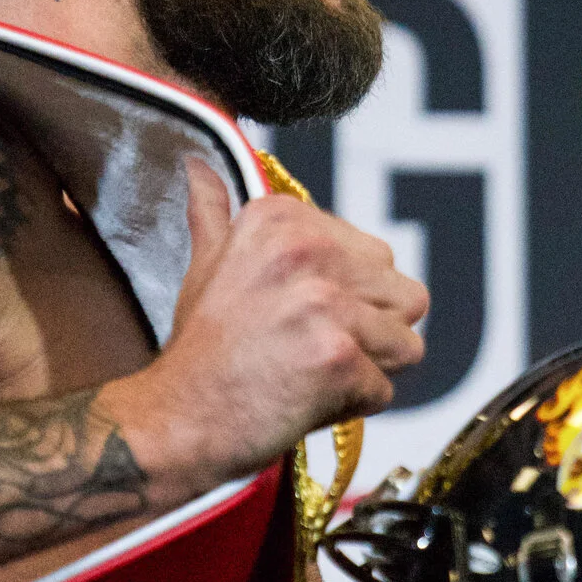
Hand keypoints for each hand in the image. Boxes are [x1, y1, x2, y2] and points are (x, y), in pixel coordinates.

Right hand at [127, 160, 427, 482]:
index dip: (347, 298)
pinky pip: (385, 388)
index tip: (296, 316)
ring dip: (367, 369)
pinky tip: (305, 399)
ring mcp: (326, 304)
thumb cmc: (200, 347)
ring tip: (311, 375)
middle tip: (308, 350)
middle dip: (369, 332)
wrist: (176, 417)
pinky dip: (352, 404)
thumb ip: (216, 212)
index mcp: (285, 219)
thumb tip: (198, 163)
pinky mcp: (339, 358)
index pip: (377, 257)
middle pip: (403, 295)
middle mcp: (309, 250)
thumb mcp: (205, 264)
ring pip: (404, 343)